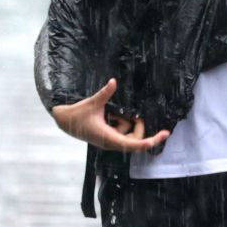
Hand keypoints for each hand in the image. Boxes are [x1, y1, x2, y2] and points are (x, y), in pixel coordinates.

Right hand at [51, 78, 168, 153]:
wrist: (64, 121)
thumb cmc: (77, 115)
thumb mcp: (92, 103)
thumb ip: (105, 93)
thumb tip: (113, 82)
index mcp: (109, 138)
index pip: (134, 144)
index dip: (149, 141)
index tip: (162, 135)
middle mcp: (111, 142)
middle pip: (134, 139)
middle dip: (138, 127)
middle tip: (136, 115)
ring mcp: (109, 140)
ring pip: (128, 134)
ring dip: (126, 122)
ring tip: (113, 112)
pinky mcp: (107, 136)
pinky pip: (121, 131)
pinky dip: (120, 122)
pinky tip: (110, 114)